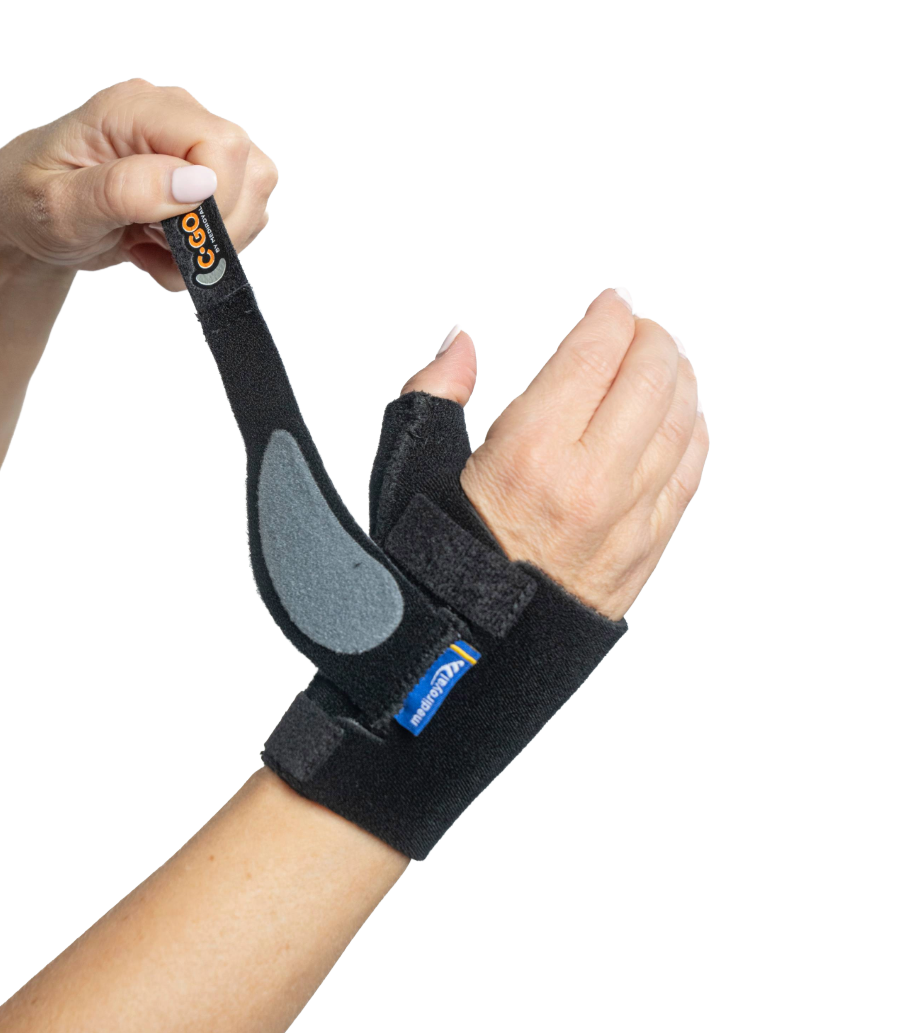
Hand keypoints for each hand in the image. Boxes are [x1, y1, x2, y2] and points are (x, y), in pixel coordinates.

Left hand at [0, 79, 277, 289]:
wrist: (24, 219)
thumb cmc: (28, 205)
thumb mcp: (57, 207)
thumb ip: (123, 191)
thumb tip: (193, 182)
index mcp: (135, 109)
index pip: (219, 143)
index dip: (216, 200)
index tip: (176, 235)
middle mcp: (172, 117)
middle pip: (248, 171)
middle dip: (212, 232)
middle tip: (155, 249)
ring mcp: (193, 148)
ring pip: (252, 200)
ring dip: (207, 245)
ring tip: (150, 249)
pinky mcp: (206, 180)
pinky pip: (240, 221)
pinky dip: (203, 251)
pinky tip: (158, 247)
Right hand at [401, 290, 708, 619]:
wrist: (460, 657)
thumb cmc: (432, 572)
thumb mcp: (411, 470)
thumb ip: (435, 394)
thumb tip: (461, 344)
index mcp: (529, 453)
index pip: (595, 355)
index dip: (610, 316)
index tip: (611, 303)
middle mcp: (588, 482)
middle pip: (652, 380)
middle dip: (651, 339)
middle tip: (640, 328)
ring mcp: (624, 521)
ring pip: (681, 425)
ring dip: (680, 381)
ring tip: (666, 364)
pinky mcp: (642, 554)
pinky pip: (688, 478)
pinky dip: (693, 437)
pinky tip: (684, 421)